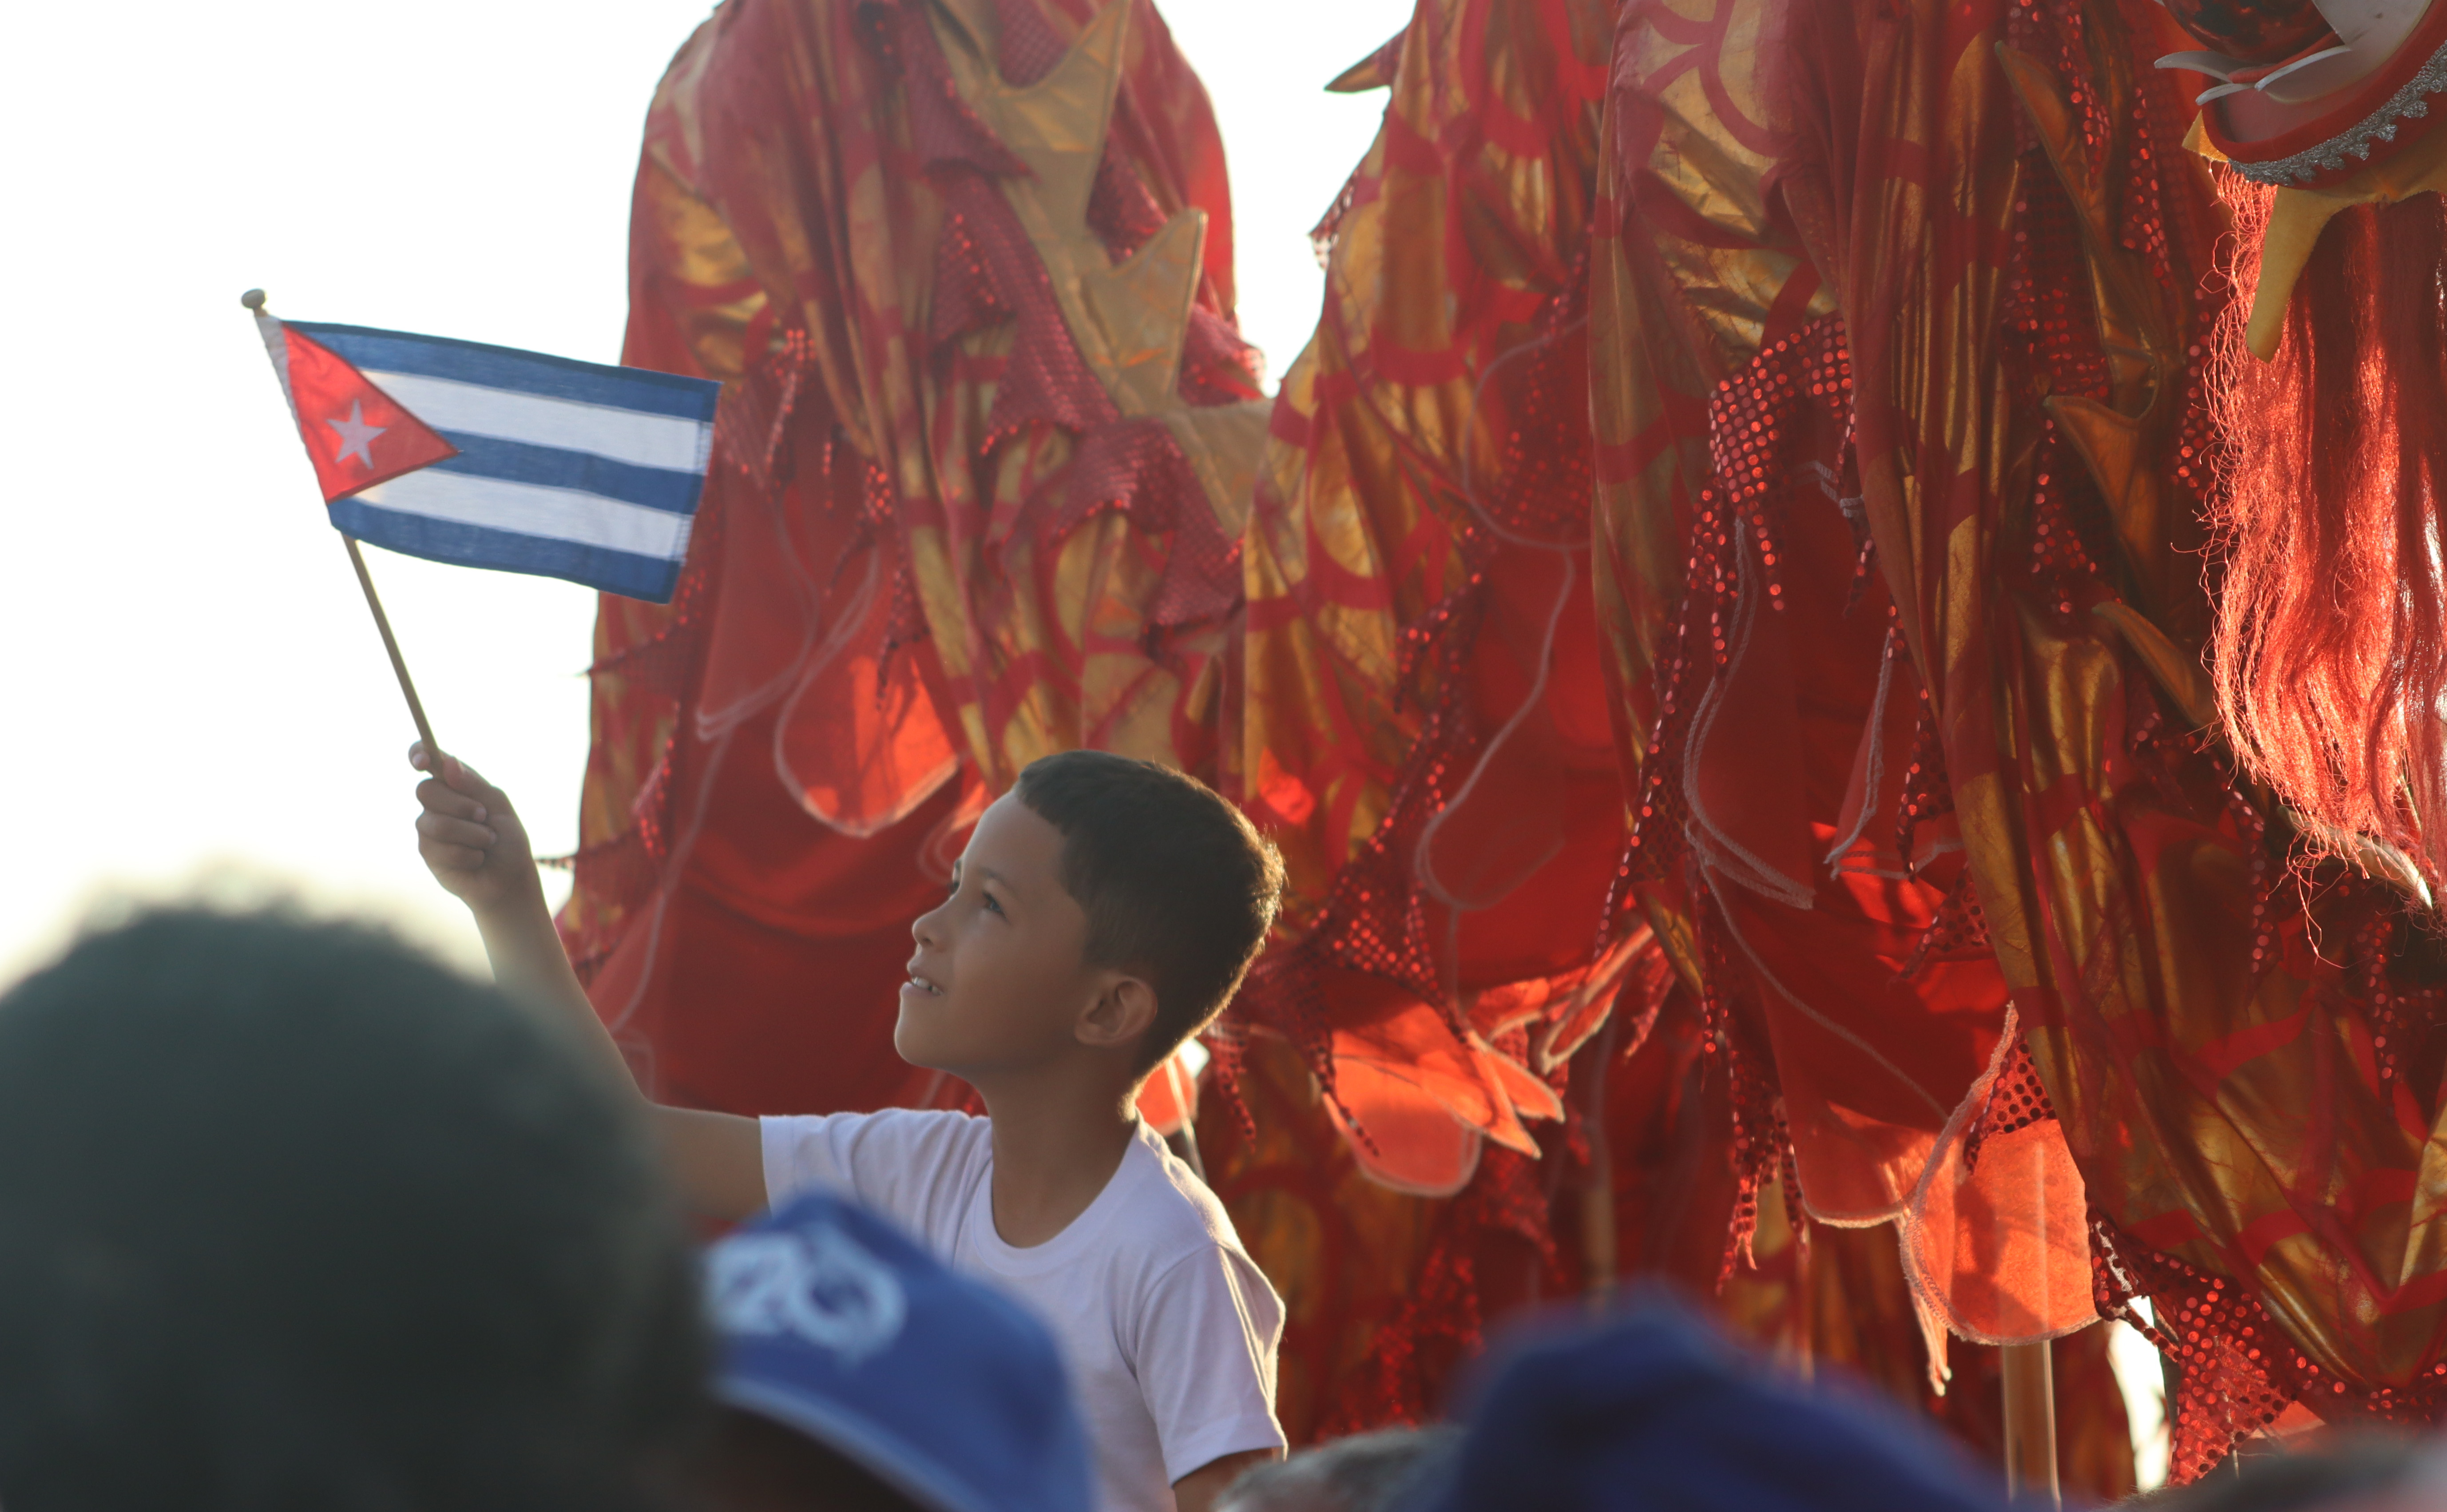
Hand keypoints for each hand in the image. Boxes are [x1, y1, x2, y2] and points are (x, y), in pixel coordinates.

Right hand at [410, 742, 540, 916]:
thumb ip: (473, 784)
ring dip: (472, 835)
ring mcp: (428, 827)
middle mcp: (436, 803)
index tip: (422, 762)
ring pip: (438, 823)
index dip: (417, 754)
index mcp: (453, 783)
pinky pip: (441, 849)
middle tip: (484, 817)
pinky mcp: (427, 852)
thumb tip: (448, 763)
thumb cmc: (507, 838)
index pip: (424, 758)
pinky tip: (476, 859)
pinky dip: (469, 854)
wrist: (509, 877)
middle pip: (426, 791)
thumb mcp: (498, 805)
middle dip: (461, 806)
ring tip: (487, 842)